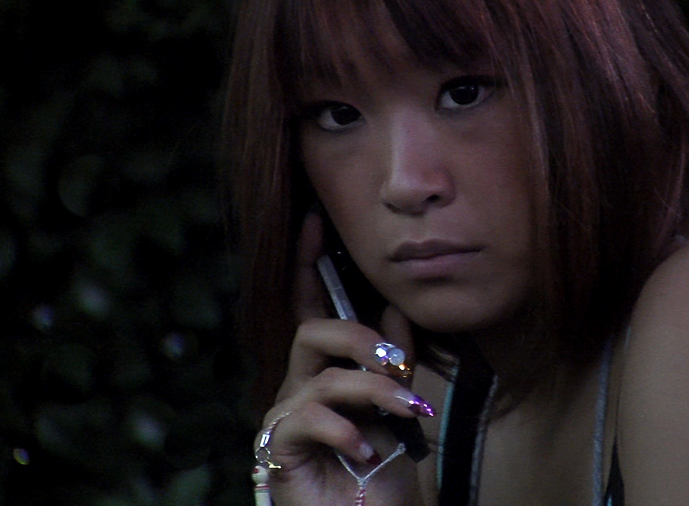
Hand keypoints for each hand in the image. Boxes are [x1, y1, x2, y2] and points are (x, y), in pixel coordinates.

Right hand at [257, 213, 429, 504]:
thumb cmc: (381, 468)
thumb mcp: (398, 405)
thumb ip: (394, 358)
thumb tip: (394, 308)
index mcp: (326, 370)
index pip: (312, 306)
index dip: (310, 263)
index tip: (316, 219)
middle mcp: (300, 386)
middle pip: (313, 331)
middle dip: (361, 339)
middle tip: (401, 365)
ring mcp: (287, 416)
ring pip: (322, 376)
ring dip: (375, 391)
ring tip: (409, 414)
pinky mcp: (279, 447)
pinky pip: (308, 418)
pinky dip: (346, 430)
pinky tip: (368, 450)